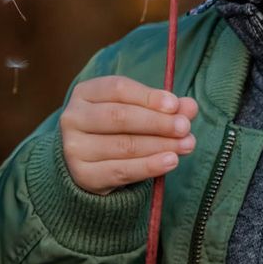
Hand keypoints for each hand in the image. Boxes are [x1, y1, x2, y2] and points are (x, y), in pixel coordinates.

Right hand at [60, 75, 198, 195]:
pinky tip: (170, 162)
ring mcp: (74, 147)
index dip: (148, 96)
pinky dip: (149, 167)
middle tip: (185, 128)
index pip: (118, 88)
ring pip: (123, 145)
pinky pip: (121, 171)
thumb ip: (164, 108)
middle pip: (119, 117)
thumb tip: (189, 106)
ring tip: (186, 145)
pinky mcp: (83, 175)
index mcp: (85, 93)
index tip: (175, 105)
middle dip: (157, 122)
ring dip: (159, 145)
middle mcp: (73, 117)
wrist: (90, 165)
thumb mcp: (138, 112)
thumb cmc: (117, 130)